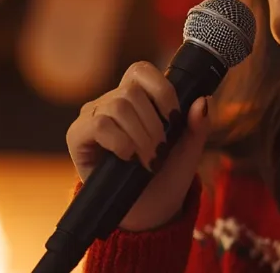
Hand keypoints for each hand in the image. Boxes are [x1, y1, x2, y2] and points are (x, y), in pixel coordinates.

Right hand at [66, 61, 210, 231]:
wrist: (148, 209)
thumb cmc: (166, 175)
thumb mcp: (188, 149)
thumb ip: (197, 125)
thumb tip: (202, 100)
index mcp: (135, 96)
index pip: (141, 71)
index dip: (162, 90)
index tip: (174, 119)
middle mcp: (110, 101)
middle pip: (131, 91)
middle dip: (153, 125)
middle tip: (160, 151)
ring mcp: (91, 116)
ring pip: (117, 106)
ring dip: (139, 136)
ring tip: (147, 159)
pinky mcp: (77, 136)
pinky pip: (98, 124)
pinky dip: (120, 142)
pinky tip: (127, 157)